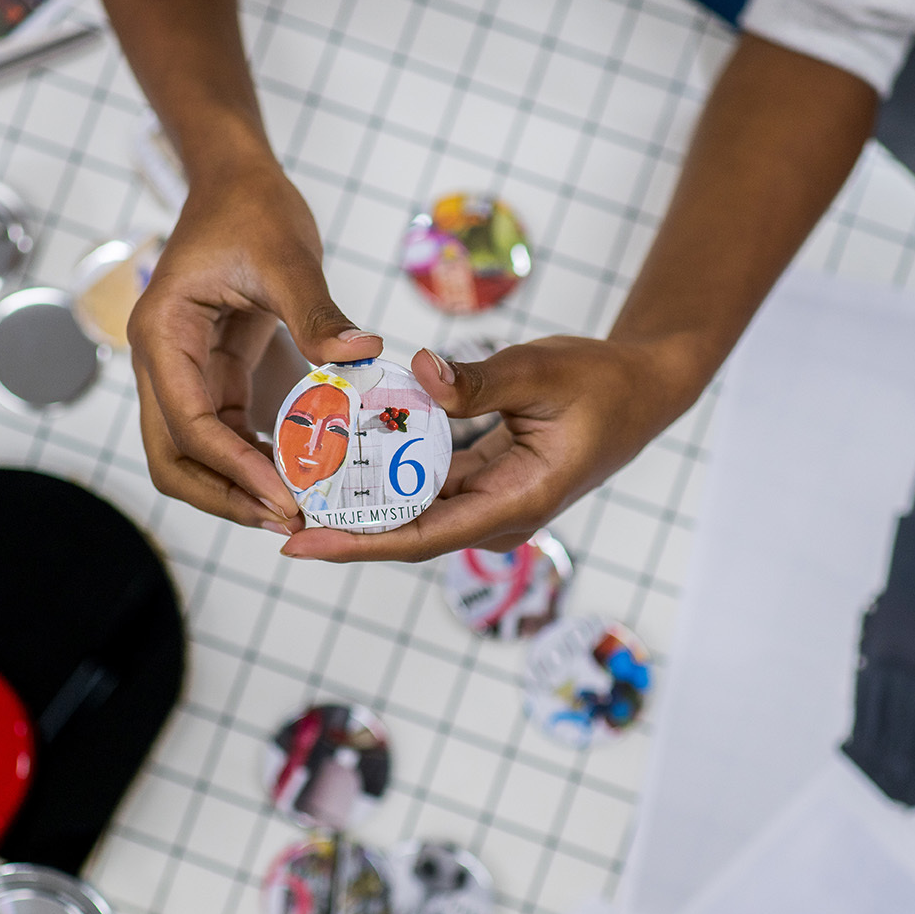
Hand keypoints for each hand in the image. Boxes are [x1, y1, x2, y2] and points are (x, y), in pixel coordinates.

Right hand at [128, 161, 381, 532]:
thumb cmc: (252, 208)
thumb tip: (362, 352)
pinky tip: (297, 476)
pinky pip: (222, 434)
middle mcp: (160, 362)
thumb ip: (317, 311)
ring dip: (236, 487)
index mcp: (163, 334)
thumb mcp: (287, 255)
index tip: (283, 498)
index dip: (232, 468)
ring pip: (192, 456)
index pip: (188, 423)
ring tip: (297, 511)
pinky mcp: (210, 375)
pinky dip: (251, 461)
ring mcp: (181, 372)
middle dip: (225, 496)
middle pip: (173, 458)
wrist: (237, 181)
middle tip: (289, 521)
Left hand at [280, 337, 708, 562]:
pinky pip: (425, 489)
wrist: (643, 389)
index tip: (300, 543)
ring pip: (411, 514)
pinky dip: (384, 479)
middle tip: (271, 513)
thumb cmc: (601, 380)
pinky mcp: (484, 483)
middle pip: (405, 534)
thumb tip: (421, 372)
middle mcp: (498, 514)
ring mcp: (491, 502)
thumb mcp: (542, 369)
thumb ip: (480, 378)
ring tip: (291, 491)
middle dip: (340, 531)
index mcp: (516, 501)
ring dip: (357, 506)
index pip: (422, 536)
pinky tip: (339, 462)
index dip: (357, 544)